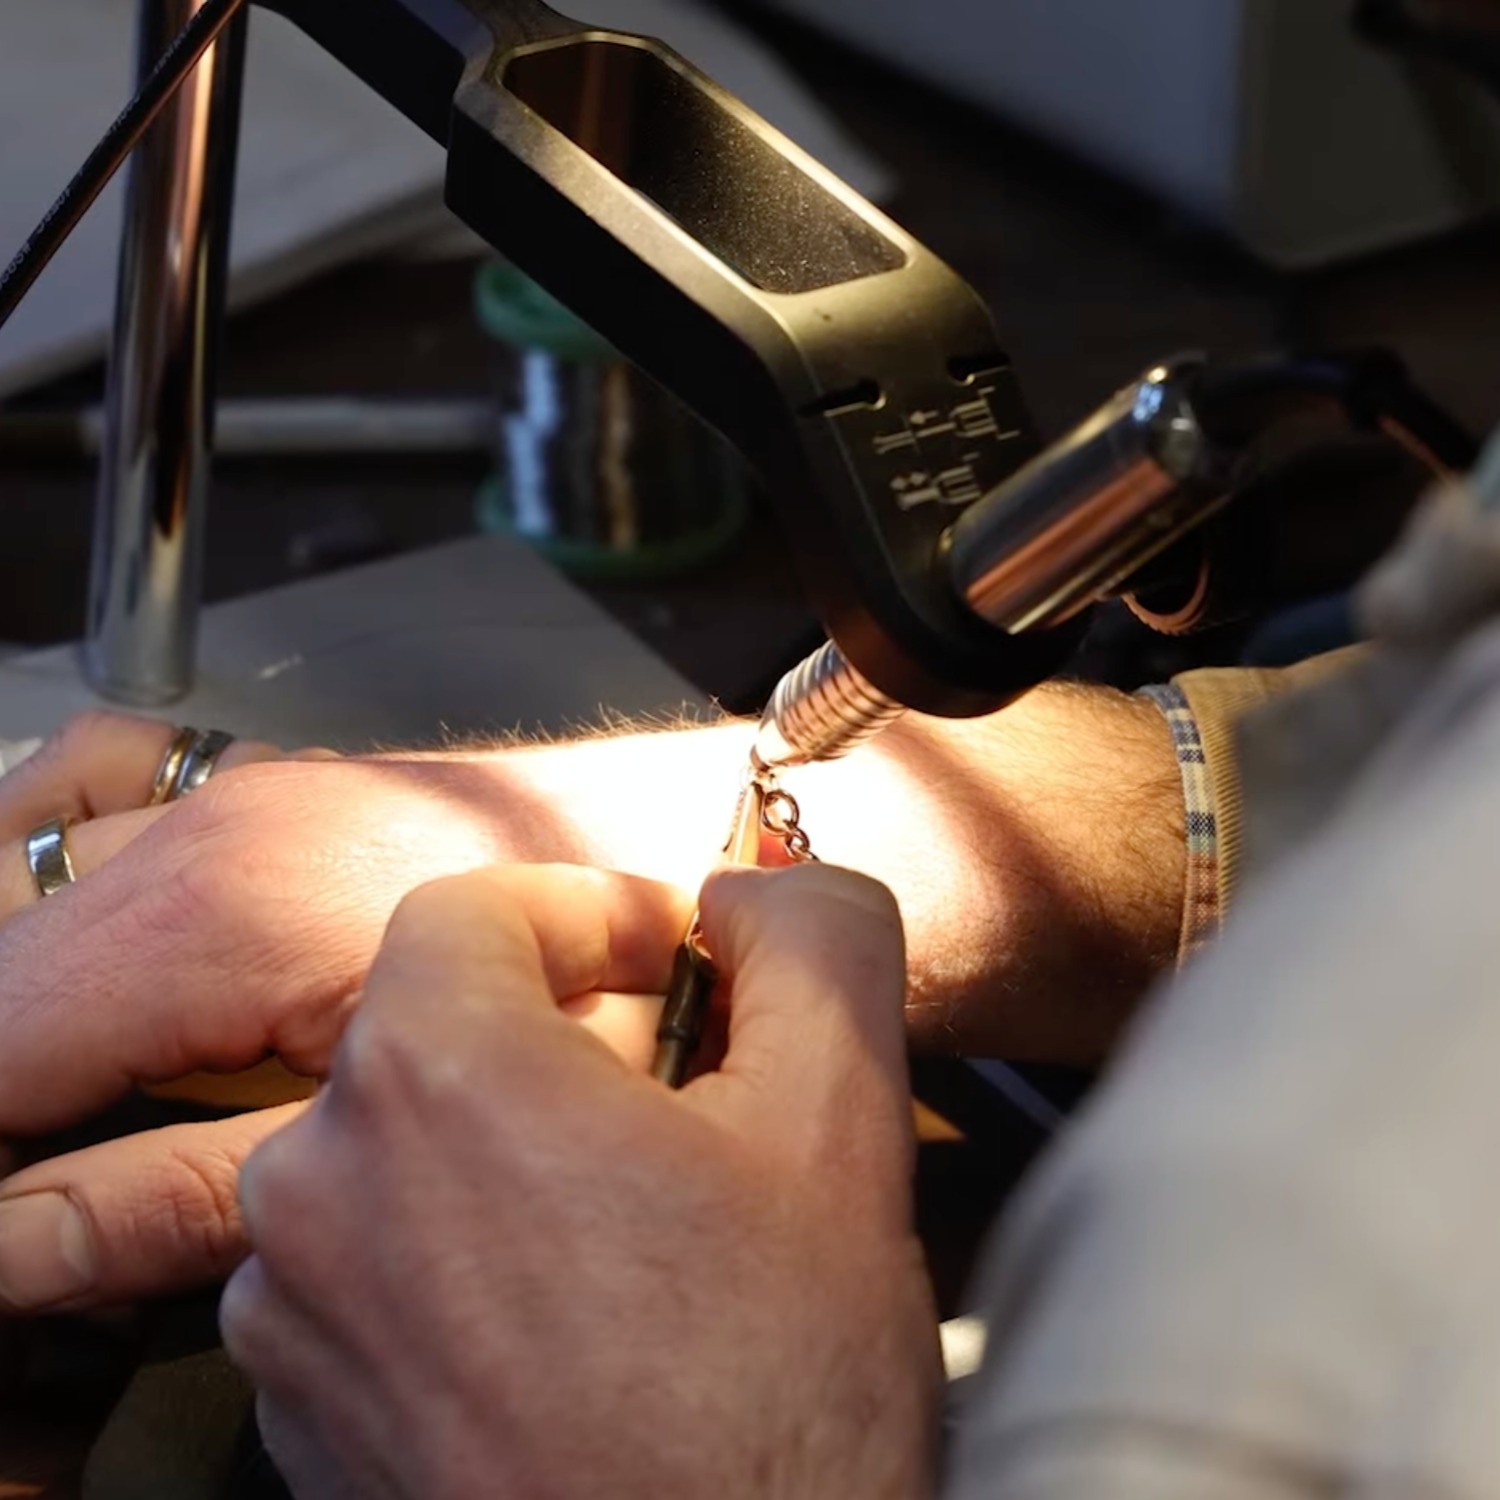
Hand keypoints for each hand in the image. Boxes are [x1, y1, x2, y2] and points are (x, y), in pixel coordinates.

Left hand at [0, 681, 1179, 1313]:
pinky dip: (459, 1256)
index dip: (586, 911)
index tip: (670, 958)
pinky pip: (372, 1270)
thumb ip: (812, 944)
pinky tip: (570, 1321)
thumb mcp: (843, 1121)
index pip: (472, 906)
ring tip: (632, 1222)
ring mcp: (293, 1316)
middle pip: (435, 1030)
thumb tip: (755, 889)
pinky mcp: (301, 1417)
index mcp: (434, 1077)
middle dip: (557, 1032)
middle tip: (676, 1091)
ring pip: (401, 1151)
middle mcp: (318, 1185)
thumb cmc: (771, 1400)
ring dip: (506, 1149)